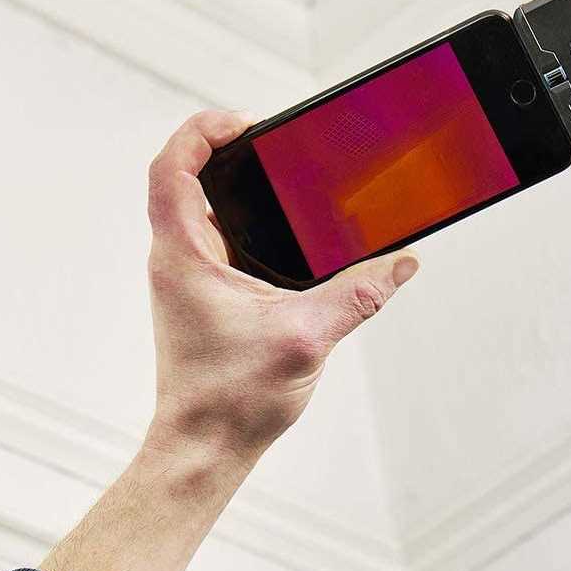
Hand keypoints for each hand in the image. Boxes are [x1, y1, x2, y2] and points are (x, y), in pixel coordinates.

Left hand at [144, 108, 418, 478]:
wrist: (202, 447)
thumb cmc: (229, 399)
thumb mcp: (306, 337)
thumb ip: (358, 295)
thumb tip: (400, 262)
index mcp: (182, 257)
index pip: (170, 168)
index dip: (201, 131)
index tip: (245, 124)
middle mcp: (175, 261)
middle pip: (183, 179)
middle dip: (223, 148)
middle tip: (269, 139)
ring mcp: (186, 280)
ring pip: (199, 211)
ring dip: (232, 187)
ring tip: (279, 173)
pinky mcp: (201, 299)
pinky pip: (215, 242)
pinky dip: (242, 223)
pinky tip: (281, 233)